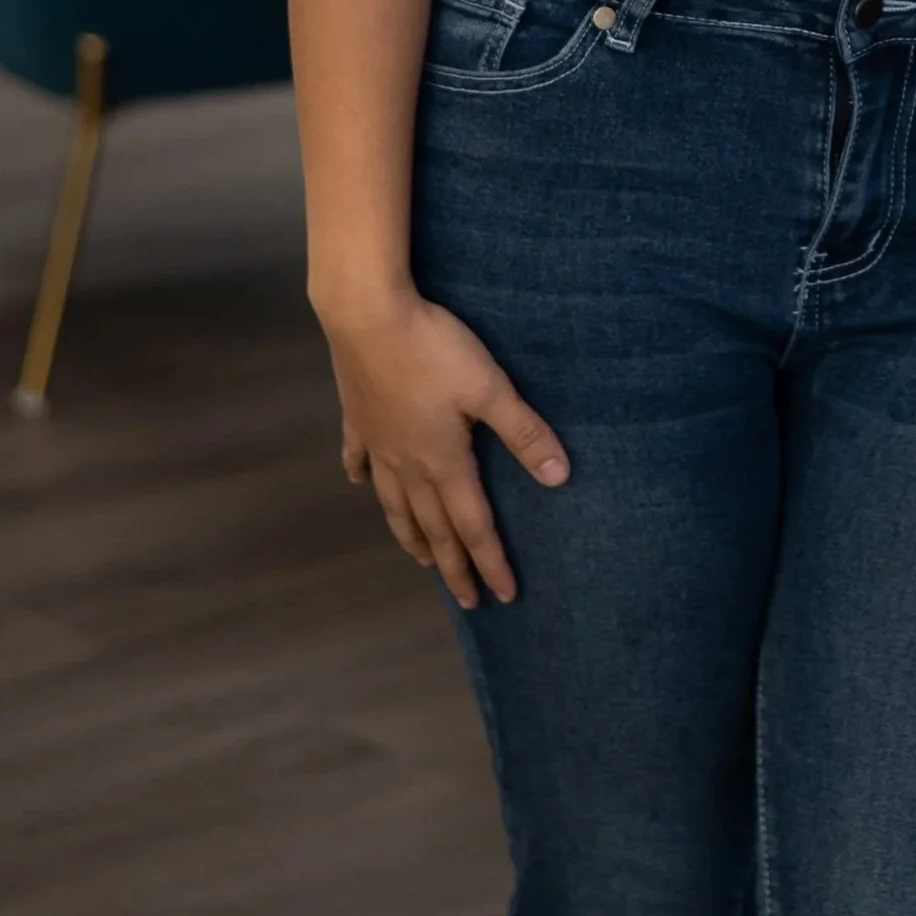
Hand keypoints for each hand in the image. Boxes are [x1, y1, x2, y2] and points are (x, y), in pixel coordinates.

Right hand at [318, 286, 567, 606]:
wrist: (367, 315)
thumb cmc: (434, 348)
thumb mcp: (489, 387)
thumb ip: (523, 432)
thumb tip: (559, 478)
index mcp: (444, 461)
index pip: (473, 525)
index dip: (490, 562)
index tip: (504, 596)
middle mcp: (408, 463)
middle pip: (433, 526)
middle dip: (453, 566)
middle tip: (466, 601)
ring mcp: (377, 442)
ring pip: (395, 503)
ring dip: (411, 534)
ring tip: (420, 559)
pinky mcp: (356, 417)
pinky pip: (359, 457)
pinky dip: (363, 476)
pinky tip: (360, 483)